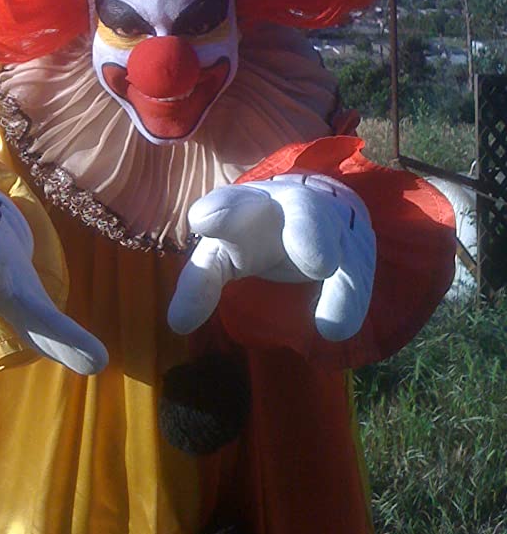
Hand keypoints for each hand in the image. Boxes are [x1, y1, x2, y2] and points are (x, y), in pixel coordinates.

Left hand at [168, 173, 375, 341]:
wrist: (317, 212)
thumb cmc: (257, 235)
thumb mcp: (224, 254)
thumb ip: (200, 282)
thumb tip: (177, 324)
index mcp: (249, 206)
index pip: (233, 203)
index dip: (222, 210)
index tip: (203, 219)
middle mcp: (294, 208)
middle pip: (305, 210)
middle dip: (311, 231)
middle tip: (317, 261)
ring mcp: (332, 225)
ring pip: (345, 245)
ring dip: (342, 281)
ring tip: (330, 324)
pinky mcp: (357, 248)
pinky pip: (357, 272)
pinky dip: (350, 300)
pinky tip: (336, 329)